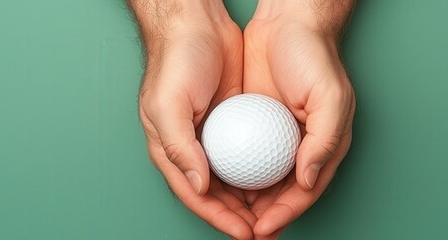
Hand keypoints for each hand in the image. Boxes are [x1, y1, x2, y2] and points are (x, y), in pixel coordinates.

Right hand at [130, 1, 254, 237]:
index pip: (198, 196)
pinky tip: (279, 179)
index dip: (221, 218)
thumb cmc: (175, 62)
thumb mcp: (168, 106)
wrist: (197, 22)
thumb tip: (200, 187)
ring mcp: (215, 134)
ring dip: (252, 199)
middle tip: (266, 232)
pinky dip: (261, 169)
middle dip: (239, 217)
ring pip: (235, 178)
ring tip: (275, 215)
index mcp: (172, 150)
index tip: (246, 233)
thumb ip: (180, 149)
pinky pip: (249, 152)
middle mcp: (193, 148)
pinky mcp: (234, 119)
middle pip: (218, 195)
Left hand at [242, 0, 355, 237]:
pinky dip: (235, 173)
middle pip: (282, 193)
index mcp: (324, 146)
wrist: (286, 21)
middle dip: (264, 217)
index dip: (283, 214)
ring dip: (248, 202)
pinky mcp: (255, 122)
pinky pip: (244, 154)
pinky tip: (219, 185)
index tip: (261, 229)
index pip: (303, 192)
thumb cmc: (314, 57)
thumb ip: (323, 142)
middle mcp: (301, 146)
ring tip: (229, 219)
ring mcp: (276, 135)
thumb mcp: (330, 98)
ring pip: (261, 179)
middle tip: (242, 233)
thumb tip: (306, 181)